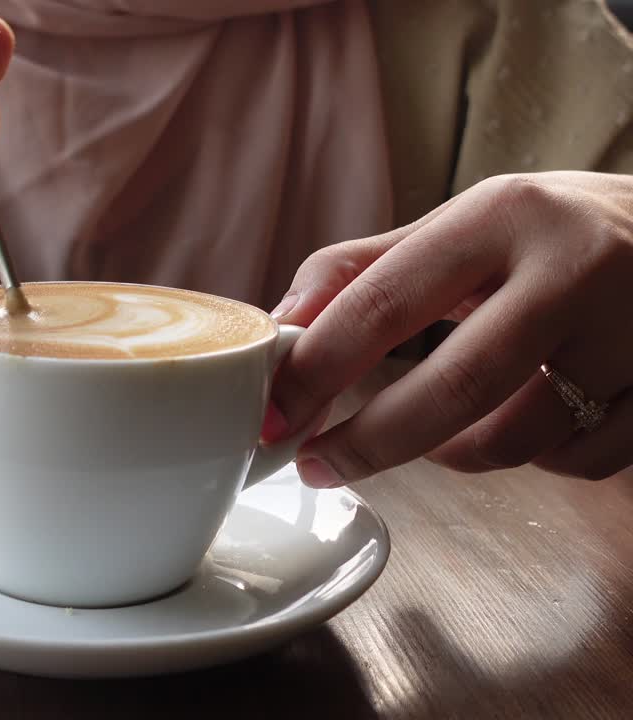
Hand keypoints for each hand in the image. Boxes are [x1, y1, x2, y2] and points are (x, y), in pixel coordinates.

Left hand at [267, 172, 632, 485]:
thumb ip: (371, 268)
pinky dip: (536, 456)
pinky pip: (576, 461)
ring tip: (437, 431)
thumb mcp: (470, 224)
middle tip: (317, 465)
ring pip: (514, 441)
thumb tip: (279, 323)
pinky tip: (533, 419)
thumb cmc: (559, 232)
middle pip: (451, 388)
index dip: (317, 367)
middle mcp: (575, 269)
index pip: (386, 301)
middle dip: (369, 442)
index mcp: (506, 215)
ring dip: (455, 451)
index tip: (273, 414)